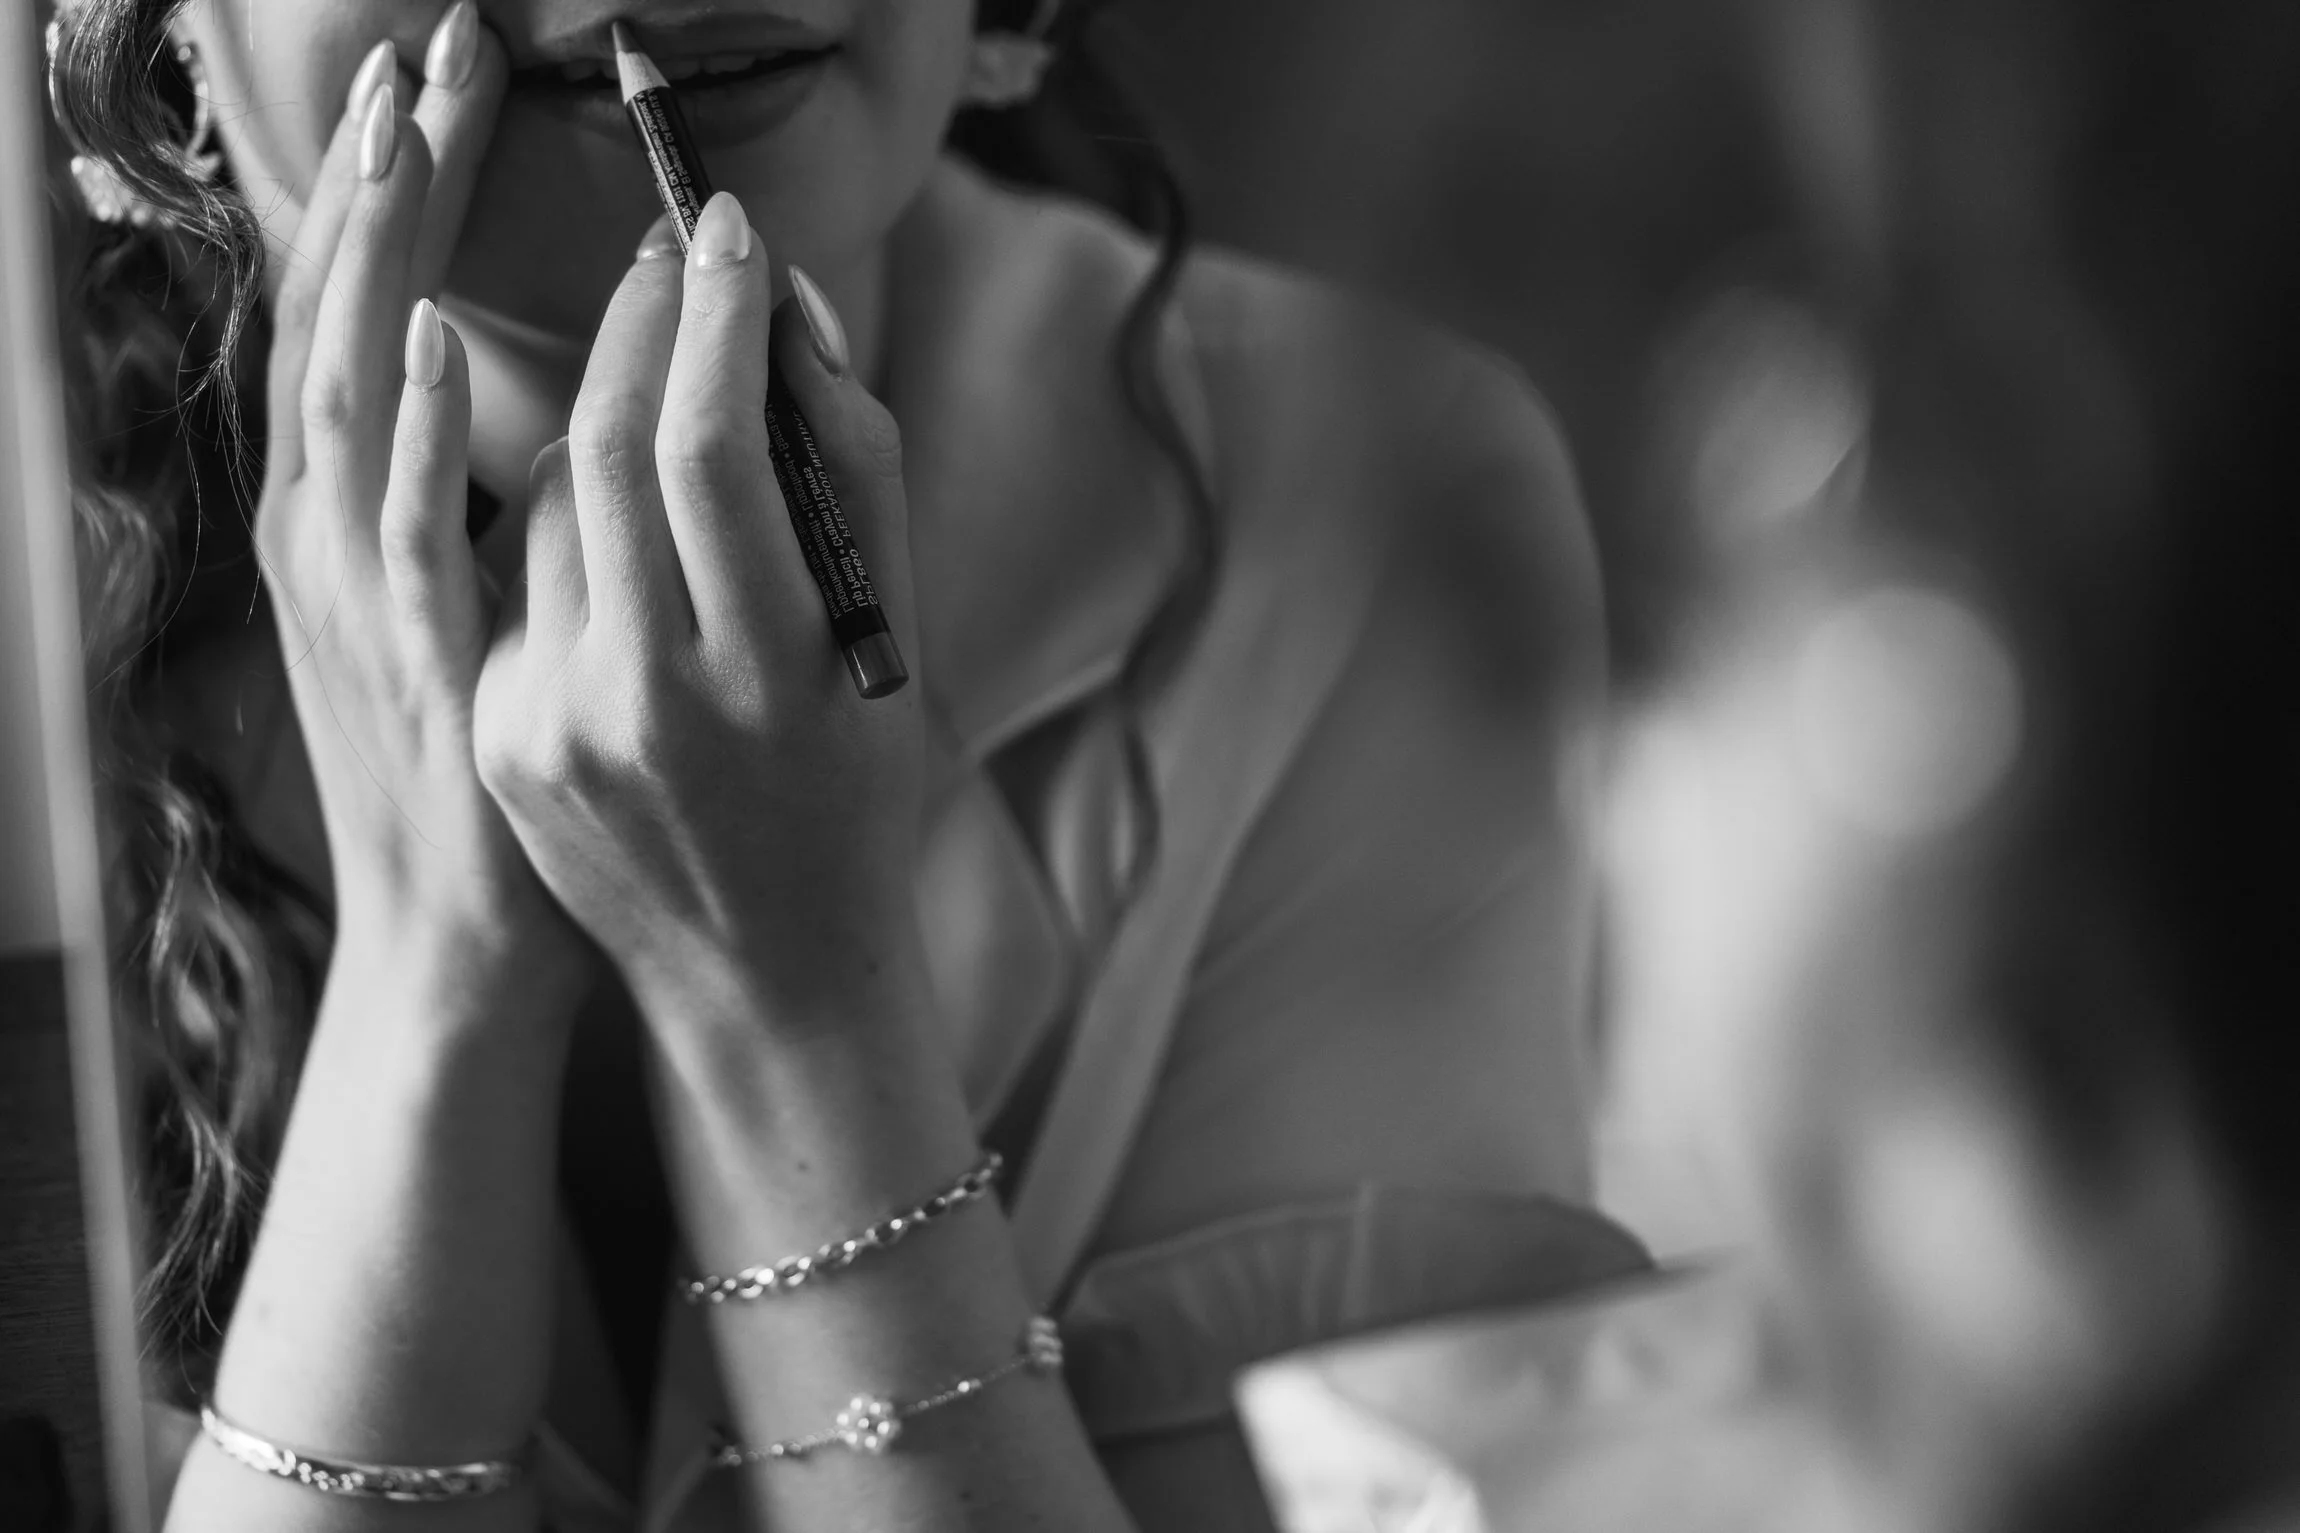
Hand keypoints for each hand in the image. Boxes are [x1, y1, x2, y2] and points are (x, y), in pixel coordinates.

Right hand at [257, 12, 578, 984]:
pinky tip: (411, 331)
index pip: (364, 311)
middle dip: (377, 177)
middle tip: (416, 46)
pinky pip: (394, 531)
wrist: (468, 945)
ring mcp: (352, 599)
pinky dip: (397, 424)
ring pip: (344, 390)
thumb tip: (593, 394)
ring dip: (375, 251)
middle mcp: (330, 535)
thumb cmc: (506, 771)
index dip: (390, 193)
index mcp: (358, 514)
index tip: (429, 76)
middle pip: (338, 312)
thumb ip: (535, 502)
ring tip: (402, 122)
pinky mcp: (403, 668)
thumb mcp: (509, 610)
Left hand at [473, 193, 926, 1036]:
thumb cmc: (855, 790)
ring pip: (549, 499)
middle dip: (639, 321)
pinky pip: (519, 578)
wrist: (769, 972)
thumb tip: (791, 316)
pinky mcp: (498, 740)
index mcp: (770, 675)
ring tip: (662, 407)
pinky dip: (570, 524)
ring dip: (607, 420)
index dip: (713, 316)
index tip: (724, 229)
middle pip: (605, 445)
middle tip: (670, 258)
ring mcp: (554, 726)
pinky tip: (621, 543)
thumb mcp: (895, 642)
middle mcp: (646, 700)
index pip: (713, 445)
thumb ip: (856, 473)